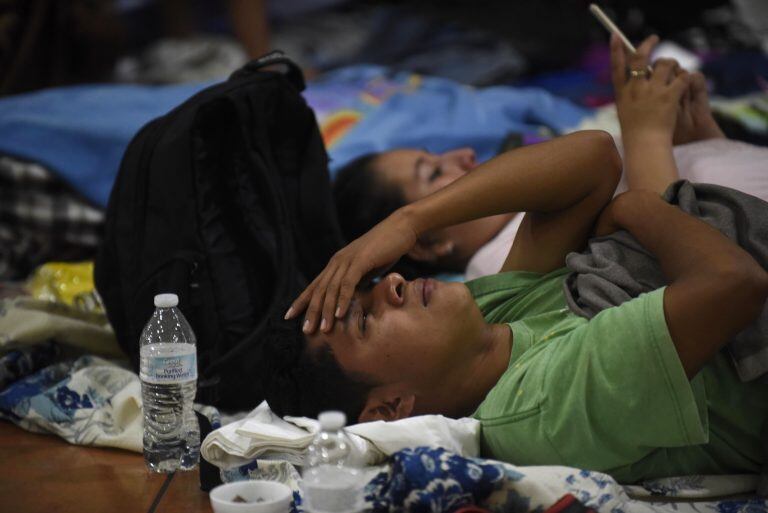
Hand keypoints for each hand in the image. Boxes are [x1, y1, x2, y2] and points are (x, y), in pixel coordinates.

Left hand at [285, 209, 419, 333]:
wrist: (401, 228)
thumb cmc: (385, 249)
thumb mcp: (366, 269)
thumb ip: (355, 282)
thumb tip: (349, 300)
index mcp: (336, 264)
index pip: (315, 285)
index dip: (301, 301)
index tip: (289, 316)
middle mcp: (337, 261)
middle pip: (319, 290)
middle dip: (311, 311)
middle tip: (306, 331)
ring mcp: (348, 260)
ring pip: (331, 288)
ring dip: (326, 310)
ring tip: (323, 329)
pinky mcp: (361, 260)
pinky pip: (348, 283)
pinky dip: (342, 299)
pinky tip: (339, 314)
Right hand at [610, 33, 690, 143]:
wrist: (646, 146)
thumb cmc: (636, 135)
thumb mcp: (626, 113)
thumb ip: (631, 95)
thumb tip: (639, 80)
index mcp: (623, 94)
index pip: (616, 67)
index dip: (615, 50)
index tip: (616, 37)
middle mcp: (635, 89)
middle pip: (641, 58)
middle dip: (648, 44)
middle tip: (654, 39)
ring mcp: (652, 91)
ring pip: (665, 64)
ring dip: (673, 65)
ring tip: (675, 71)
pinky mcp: (669, 96)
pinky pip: (682, 78)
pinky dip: (686, 78)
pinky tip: (686, 83)